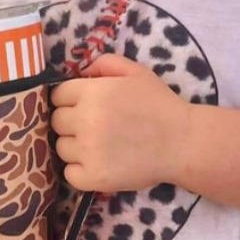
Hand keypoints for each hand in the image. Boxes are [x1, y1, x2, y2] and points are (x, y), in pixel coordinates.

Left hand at [50, 54, 189, 191]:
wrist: (182, 142)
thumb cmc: (160, 104)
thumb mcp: (136, 72)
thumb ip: (104, 63)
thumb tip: (81, 71)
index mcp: (92, 92)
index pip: (58, 95)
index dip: (70, 100)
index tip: (85, 106)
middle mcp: (85, 120)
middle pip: (56, 121)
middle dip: (71, 122)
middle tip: (94, 126)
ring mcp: (88, 151)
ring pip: (61, 147)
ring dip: (75, 146)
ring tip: (99, 146)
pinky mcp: (94, 177)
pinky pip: (69, 173)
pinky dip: (80, 170)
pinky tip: (98, 163)